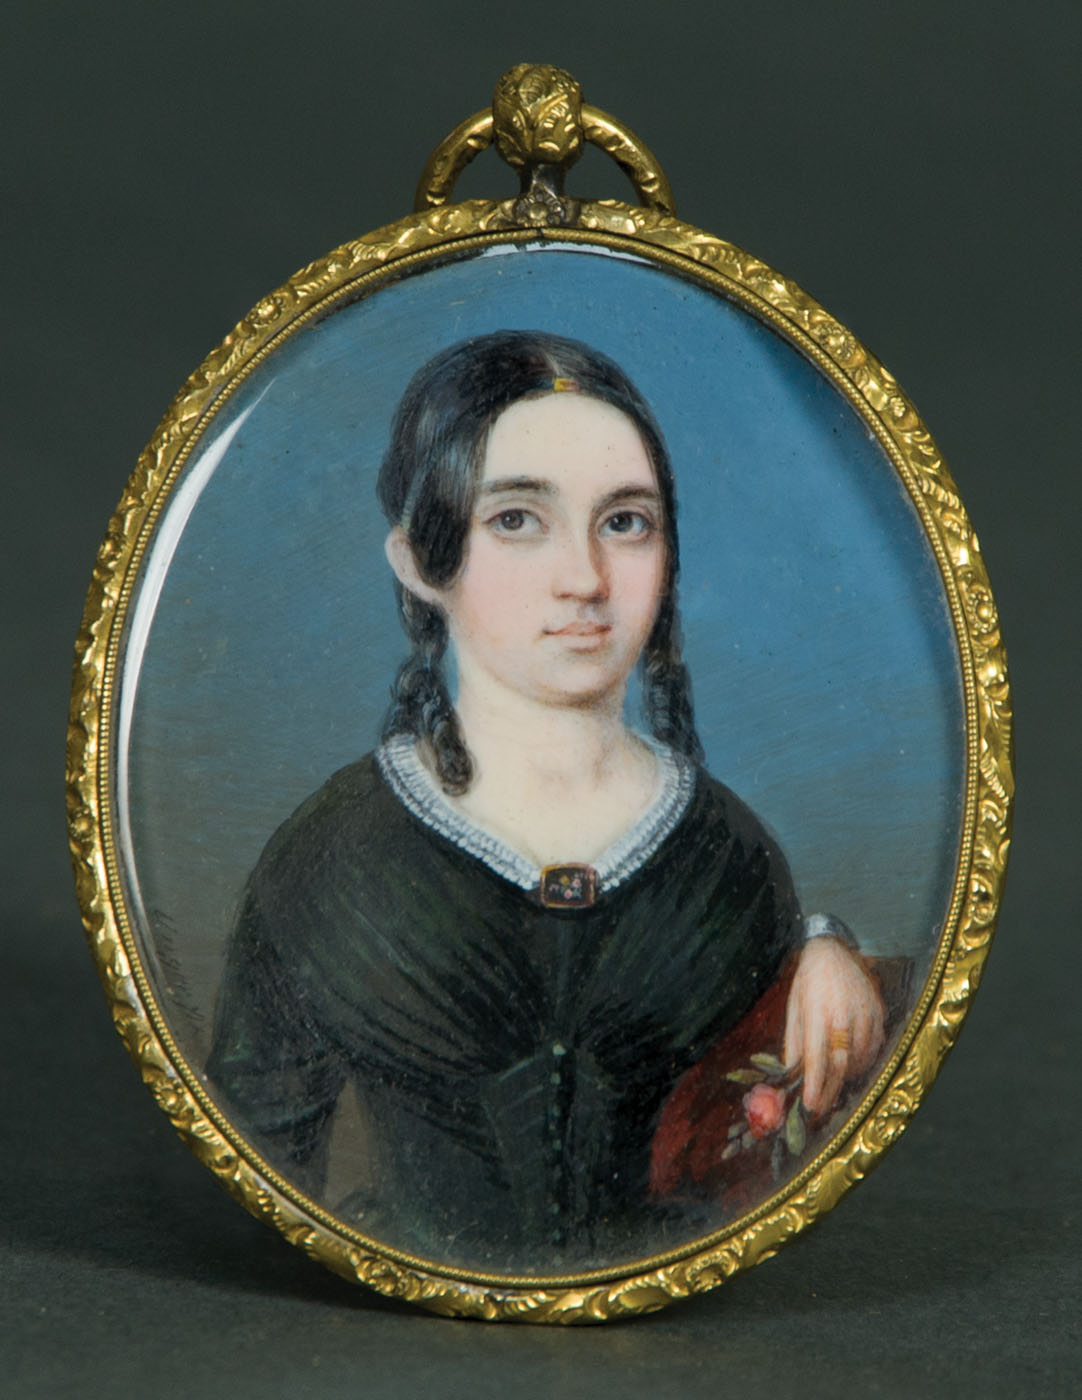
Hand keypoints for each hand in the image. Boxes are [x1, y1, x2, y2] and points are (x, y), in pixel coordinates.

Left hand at [783, 938, 884, 1117]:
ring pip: (861, 1057)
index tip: (810, 1105)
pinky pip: (876, 1046)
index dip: (814, 1085)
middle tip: (822, 1106)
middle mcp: (842, 1013)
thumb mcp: (794, 1007)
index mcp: (817, 1012)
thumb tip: (790, 1073)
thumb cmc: (808, 981)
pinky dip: (865, 1060)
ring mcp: (864, 1012)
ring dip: (848, 1076)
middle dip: (832, 1090)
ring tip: (835, 1084)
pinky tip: (854, 1063)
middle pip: (841, 1063)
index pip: (816, 1057)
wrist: (833, 950)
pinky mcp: (878, 1010)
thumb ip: (793, 1041)